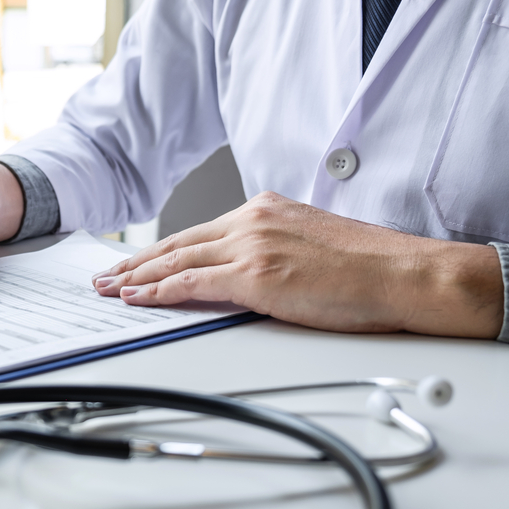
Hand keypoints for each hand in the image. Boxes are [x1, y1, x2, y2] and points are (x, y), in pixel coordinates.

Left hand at [92, 191, 502, 337]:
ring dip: (136, 278)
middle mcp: (252, 220)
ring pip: (176, 260)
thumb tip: (242, 278)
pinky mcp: (255, 273)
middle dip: (136, 263)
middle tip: (105, 276)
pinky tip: (137, 298)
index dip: (160, 251)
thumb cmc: (367, 268)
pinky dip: (158, 291)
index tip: (136, 263)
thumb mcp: (308, 246)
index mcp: (264, 210)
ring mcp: (251, 245)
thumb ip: (269, 253)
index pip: (198, 233)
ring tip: (109, 289)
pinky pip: (191, 282)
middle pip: (178, 243)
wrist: (402, 274)